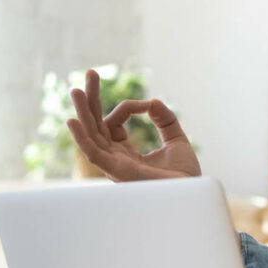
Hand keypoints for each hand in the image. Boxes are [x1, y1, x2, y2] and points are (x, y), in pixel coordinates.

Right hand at [66, 68, 201, 181]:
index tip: (148, 104)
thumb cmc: (184, 176)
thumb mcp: (176, 139)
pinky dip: (82, 138)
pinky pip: (94, 154)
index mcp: (126, 153)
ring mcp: (115, 165)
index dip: (129, 107)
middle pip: (97, 125)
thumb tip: (152, 102)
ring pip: (92, 135)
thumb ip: (165, 120)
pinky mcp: (118, 171)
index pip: (115, 123)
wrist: (193, 193)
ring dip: (83, 112)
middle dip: (92, 100)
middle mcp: (115, 159)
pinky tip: (74, 120)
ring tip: (77, 90)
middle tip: (90, 73)